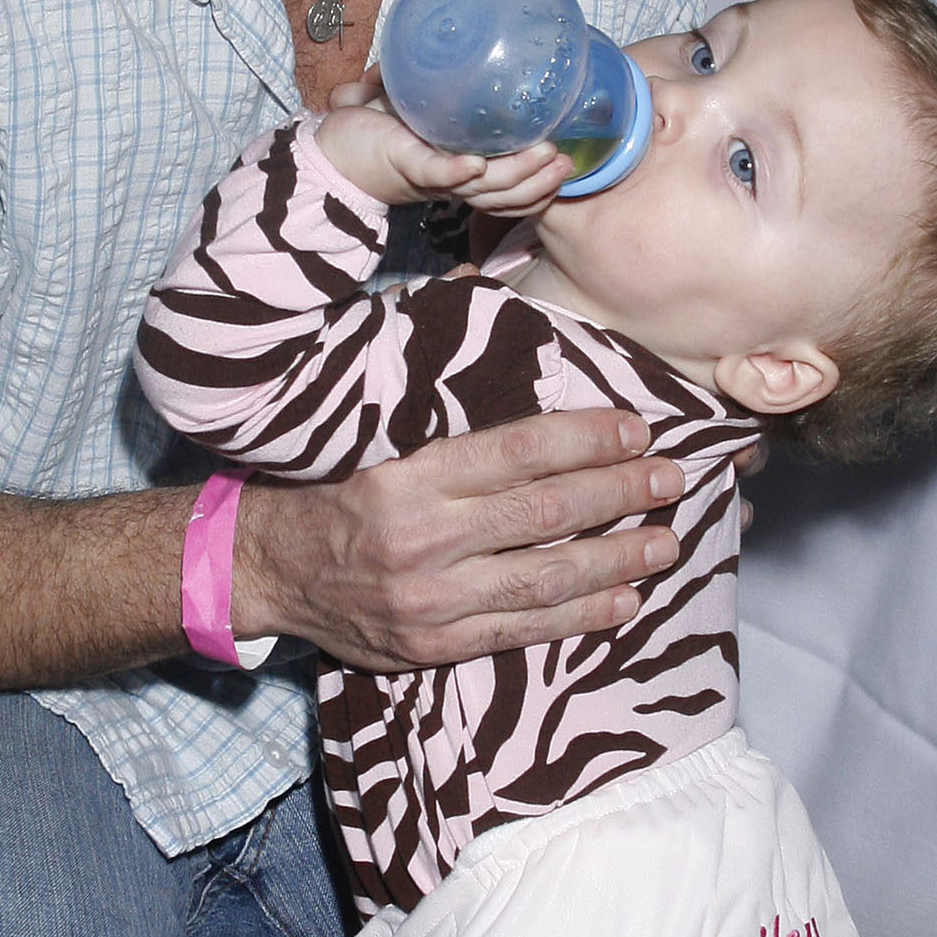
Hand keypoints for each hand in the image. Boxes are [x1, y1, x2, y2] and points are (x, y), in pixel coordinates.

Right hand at [233, 409, 686, 669]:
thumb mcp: (368, 431)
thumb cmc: (326, 487)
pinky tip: (625, 600)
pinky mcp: (435, 646)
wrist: (265, 570)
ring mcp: (431, 600)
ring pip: (547, 577)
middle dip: (620, 493)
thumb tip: (480, 290)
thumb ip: (433, 388)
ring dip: (617, 559)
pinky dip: (580, 617)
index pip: (518, 451)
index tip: (636, 430)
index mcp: (408, 477)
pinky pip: (523, 631)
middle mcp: (424, 538)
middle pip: (546, 511)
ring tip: (665, 543)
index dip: (588, 439)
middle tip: (671, 479)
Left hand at [315, 84, 567, 222]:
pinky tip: (477, 164)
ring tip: (547, 155)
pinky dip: (458, 172)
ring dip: (518, 174)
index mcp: (461, 171)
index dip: (540, 185)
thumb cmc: (368, 133)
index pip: (509, 189)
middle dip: (542, 181)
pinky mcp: (408, 165)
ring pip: (486, 188)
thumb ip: (424, 75)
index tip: (569, 164)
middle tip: (568, 161)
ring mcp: (433, 176)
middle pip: (508, 194)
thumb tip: (431, 37)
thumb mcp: (409, 103)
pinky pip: (439, 174)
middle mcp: (453, 181)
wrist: (328, 151)